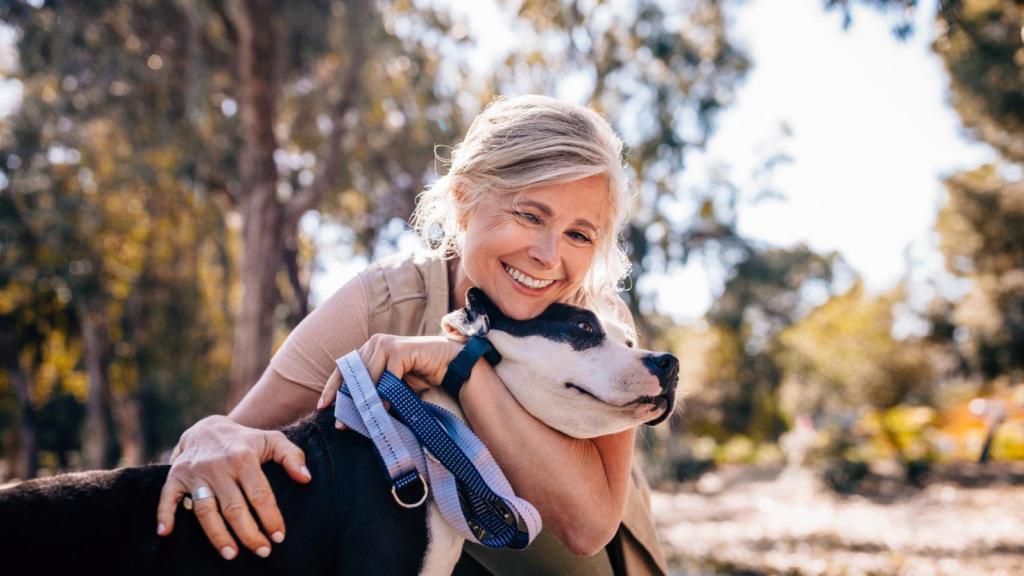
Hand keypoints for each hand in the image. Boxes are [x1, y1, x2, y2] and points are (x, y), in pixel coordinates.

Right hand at [156, 415, 311, 559]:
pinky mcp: (175, 476)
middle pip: (234, 507)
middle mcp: (218, 466)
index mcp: (244, 457)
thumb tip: (306, 479)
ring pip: (206, 510)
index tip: (279, 536)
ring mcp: (195, 472)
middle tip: (262, 551)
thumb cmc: (246, 441)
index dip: (270, 517)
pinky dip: (164, 515)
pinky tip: (166, 533)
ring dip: (217, 535)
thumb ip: (292, 456)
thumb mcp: (273, 440)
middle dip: (249, 533)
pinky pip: (167, 498)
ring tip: (231, 554)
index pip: (260, 494)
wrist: (208, 428)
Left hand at [316, 334, 460, 425]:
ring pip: (368, 376)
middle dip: (347, 401)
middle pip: (353, 374)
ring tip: (362, 421)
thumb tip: (350, 414)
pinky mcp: (400, 349)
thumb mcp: (391, 385)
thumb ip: (373, 391)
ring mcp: (386, 344)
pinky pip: (387, 376)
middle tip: (341, 424)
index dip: (332, 388)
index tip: (323, 407)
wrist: (448, 364)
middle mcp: (374, 342)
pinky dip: (385, 394)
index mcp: (369, 349)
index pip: (344, 369)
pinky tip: (384, 409)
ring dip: (365, 400)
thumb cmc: (419, 375)